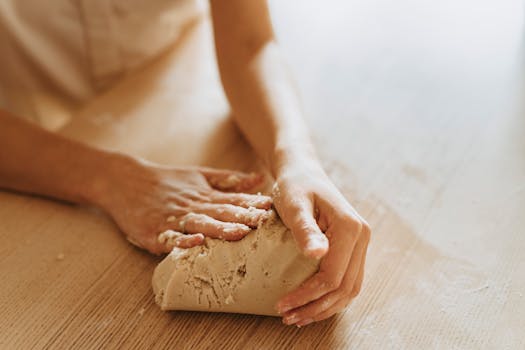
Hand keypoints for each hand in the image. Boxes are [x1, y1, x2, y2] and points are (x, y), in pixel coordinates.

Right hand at [93, 156, 271, 253]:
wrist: (123, 180)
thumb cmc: (166, 180)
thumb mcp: (199, 175)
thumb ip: (229, 179)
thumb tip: (260, 178)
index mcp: (204, 194)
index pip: (233, 200)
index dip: (253, 205)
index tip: (275, 208)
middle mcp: (191, 206)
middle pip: (220, 212)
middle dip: (245, 218)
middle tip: (266, 223)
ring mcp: (172, 220)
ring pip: (199, 224)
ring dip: (220, 229)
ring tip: (240, 233)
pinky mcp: (153, 233)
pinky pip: (169, 239)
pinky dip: (182, 241)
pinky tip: (196, 242)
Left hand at [273, 159, 370, 325]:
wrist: (303, 173)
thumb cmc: (295, 186)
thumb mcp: (294, 204)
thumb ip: (305, 229)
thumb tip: (318, 254)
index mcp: (350, 228)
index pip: (332, 275)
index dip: (307, 295)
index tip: (282, 305)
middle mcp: (362, 237)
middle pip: (344, 287)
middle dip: (316, 307)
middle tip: (288, 318)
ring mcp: (360, 243)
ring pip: (350, 289)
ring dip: (325, 307)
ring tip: (299, 317)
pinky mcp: (352, 247)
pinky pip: (347, 280)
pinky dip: (331, 297)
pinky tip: (312, 304)